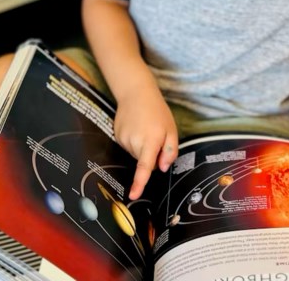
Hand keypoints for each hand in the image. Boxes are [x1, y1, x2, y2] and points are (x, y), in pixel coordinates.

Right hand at [114, 85, 178, 200]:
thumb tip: (162, 168)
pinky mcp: (117, 135)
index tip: (133, 195)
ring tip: (144, 128)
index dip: (139, 183)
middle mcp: (135, 141)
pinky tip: (136, 127)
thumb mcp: (171, 130)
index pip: (144, 167)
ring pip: (135, 154)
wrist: (135, 93)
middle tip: (155, 136)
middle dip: (150, 154)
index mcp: (151, 140)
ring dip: (141, 147)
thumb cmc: (156, 111)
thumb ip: (170, 151)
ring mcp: (123, 138)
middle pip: (143, 161)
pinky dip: (133, 141)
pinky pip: (128, 146)